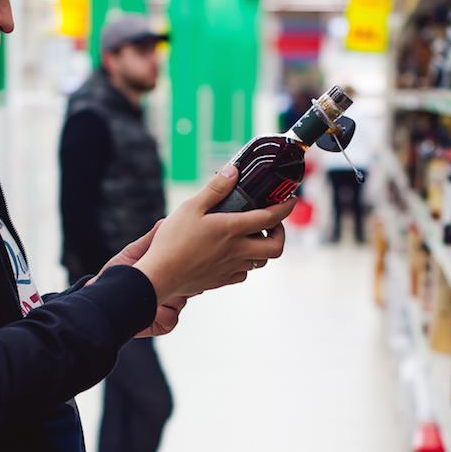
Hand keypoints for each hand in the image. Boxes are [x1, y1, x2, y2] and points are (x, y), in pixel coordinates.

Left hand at [86, 220, 185, 337]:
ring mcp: (171, 308)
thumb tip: (164, 221)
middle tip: (157, 279)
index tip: (175, 260)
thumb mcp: (133, 254)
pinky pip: (172, 319)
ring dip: (165, 297)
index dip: (184, 264)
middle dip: (176, 281)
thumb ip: (151, 240)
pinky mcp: (165, 324)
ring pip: (182, 301)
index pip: (188, 267)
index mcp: (168, 272)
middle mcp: (173, 290)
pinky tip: (146, 309)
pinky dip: (159, 314)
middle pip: (190, 285)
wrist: (101, 302)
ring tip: (146, 293)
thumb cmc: (115, 275)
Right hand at [133, 165, 293, 304]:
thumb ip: (214, 189)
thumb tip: (232, 171)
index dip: (284, 207)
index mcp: (232, 229)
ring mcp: (231, 267)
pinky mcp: (221, 280)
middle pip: (276, 247)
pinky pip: (243, 273)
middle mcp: (237, 250)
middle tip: (270, 224)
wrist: (160, 275)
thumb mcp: (190, 207)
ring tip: (250, 237)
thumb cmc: (173, 241)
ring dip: (262, 248)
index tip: (289, 200)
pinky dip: (245, 263)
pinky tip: (232, 255)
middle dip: (280, 234)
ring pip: (261, 262)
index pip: (270, 218)